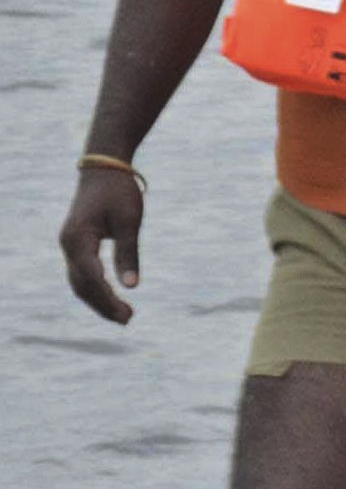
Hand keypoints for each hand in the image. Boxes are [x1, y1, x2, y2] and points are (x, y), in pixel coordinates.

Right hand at [59, 165, 143, 325]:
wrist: (103, 168)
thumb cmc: (119, 192)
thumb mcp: (129, 221)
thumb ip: (128, 254)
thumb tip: (132, 286)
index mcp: (78, 239)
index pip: (91, 277)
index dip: (107, 297)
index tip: (126, 313)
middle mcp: (68, 245)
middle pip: (82, 285)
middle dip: (103, 304)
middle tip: (128, 320)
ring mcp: (70, 245)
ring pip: (80, 282)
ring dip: (99, 300)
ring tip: (124, 315)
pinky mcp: (77, 244)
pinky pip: (82, 273)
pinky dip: (96, 288)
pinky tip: (112, 298)